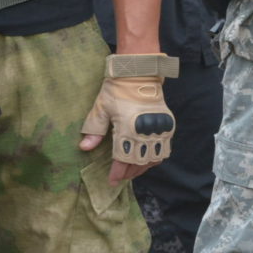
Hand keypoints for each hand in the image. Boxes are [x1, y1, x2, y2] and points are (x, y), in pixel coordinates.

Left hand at [79, 54, 178, 184]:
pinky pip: (165, 147)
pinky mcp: (167, 123)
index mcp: (128, 128)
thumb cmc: (117, 89)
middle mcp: (145, 130)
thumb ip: (94, 129)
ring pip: (154, 157)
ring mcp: (158, 127)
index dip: (118, 172)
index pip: (123, 158)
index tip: (112, 180)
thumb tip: (85, 147)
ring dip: (143, 166)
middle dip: (129, 172)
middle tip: (121, 176)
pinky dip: (156, 157)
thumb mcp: (101, 107)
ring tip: (133, 170)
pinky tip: (148, 159)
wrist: (140, 73)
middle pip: (139, 161)